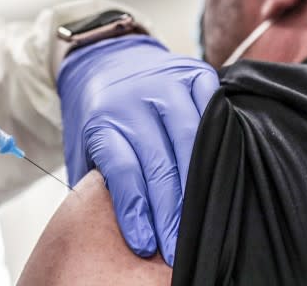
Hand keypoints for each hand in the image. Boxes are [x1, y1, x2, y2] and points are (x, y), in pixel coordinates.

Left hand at [57, 35, 218, 265]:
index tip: (144, 243)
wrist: (105, 58)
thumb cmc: (98, 114)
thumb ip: (99, 179)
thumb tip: (115, 228)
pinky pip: (215, 112)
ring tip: (203, 223)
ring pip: (191, 140)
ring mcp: (167, 82)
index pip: (122, 169)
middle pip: (159, 162)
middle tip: (178, 248)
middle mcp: (134, 98)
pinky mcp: (194, 73)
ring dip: (198, 186)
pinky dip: (221, 144)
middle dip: (170, 211)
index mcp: (101, 118)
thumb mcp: (84, 146)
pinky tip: (222, 175)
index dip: (134, 210)